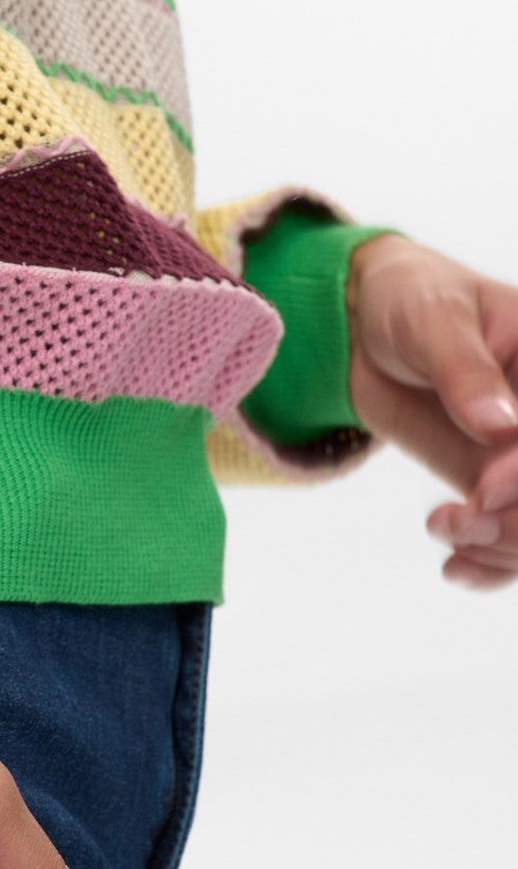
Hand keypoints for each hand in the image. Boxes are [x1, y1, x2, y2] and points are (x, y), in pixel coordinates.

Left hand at [348, 235, 517, 586]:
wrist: (365, 324)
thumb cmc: (409, 300)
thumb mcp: (433, 318)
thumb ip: (465, 370)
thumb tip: (501, 424)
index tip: (484, 488)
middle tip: (465, 521)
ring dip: (505, 547)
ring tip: (448, 530)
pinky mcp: (497, 485)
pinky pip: (513, 539)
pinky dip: (492, 565)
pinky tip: (456, 568)